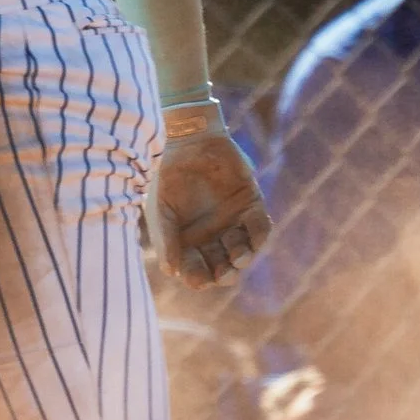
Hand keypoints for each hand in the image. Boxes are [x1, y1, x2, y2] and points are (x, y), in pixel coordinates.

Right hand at [154, 120, 269, 285]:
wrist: (187, 140)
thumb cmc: (166, 175)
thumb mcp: (159, 209)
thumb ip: (165, 239)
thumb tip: (171, 272)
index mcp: (188, 241)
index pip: (195, 270)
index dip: (198, 278)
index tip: (199, 279)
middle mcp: (212, 236)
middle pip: (222, 267)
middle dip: (225, 275)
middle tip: (224, 273)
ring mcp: (232, 222)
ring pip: (243, 252)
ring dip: (243, 259)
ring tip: (239, 258)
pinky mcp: (251, 205)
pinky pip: (260, 228)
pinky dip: (259, 236)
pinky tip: (252, 239)